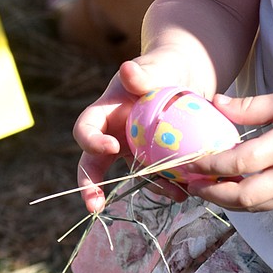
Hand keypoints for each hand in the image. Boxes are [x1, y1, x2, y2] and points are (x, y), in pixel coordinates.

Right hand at [74, 54, 193, 212]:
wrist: (187, 76)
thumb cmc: (164, 66)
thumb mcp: (156, 67)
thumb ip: (144, 73)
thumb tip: (127, 69)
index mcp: (106, 112)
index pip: (85, 129)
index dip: (91, 141)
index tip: (111, 148)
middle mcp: (114, 134)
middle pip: (93, 163)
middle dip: (90, 186)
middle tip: (94, 206)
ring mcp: (134, 148)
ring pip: (129, 176)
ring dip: (147, 188)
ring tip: (171, 195)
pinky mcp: (155, 157)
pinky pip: (157, 175)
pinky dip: (169, 184)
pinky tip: (184, 190)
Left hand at [183, 88, 272, 210]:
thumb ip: (250, 106)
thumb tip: (215, 103)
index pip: (239, 163)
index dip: (210, 165)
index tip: (190, 160)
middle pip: (243, 196)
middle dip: (212, 193)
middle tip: (191, 183)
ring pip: (255, 206)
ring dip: (228, 200)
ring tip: (208, 187)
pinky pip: (270, 203)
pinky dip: (249, 199)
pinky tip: (236, 186)